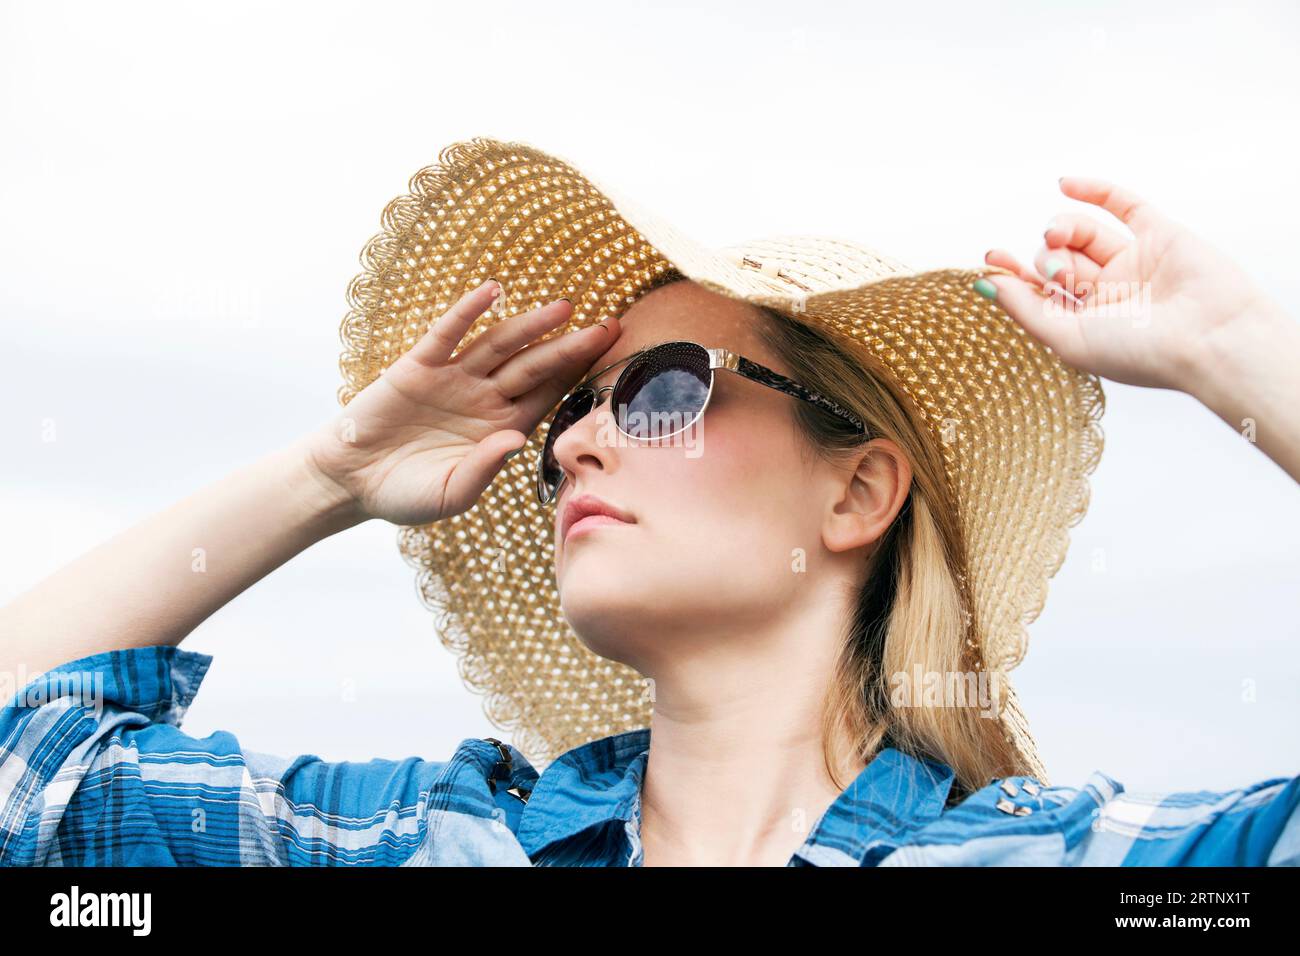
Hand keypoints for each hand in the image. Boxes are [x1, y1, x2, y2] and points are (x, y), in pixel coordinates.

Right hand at [302, 279, 620, 525]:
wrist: (351, 481)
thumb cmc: (406, 494)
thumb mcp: (450, 494)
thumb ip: (482, 470)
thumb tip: (514, 440)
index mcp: (499, 427)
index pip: (547, 396)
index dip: (578, 378)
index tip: (613, 361)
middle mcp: (482, 397)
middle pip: (534, 366)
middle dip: (570, 347)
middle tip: (610, 326)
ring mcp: (452, 378)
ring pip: (499, 345)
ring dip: (531, 325)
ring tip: (565, 307)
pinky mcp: (417, 366)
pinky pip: (446, 334)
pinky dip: (468, 312)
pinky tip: (492, 291)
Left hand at [976, 176, 1273, 393]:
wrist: (1210, 339)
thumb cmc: (1139, 352)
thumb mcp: (1067, 338)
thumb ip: (1026, 310)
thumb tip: (986, 285)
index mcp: (1084, 325)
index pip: (1037, 292)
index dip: (1012, 274)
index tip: (991, 258)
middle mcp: (1107, 295)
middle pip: (1056, 262)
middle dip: (1045, 260)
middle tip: (1054, 269)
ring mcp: (1133, 263)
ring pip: (1083, 234)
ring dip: (1062, 230)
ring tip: (1059, 237)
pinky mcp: (1160, 235)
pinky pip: (1123, 205)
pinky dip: (1094, 191)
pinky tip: (1064, 182)